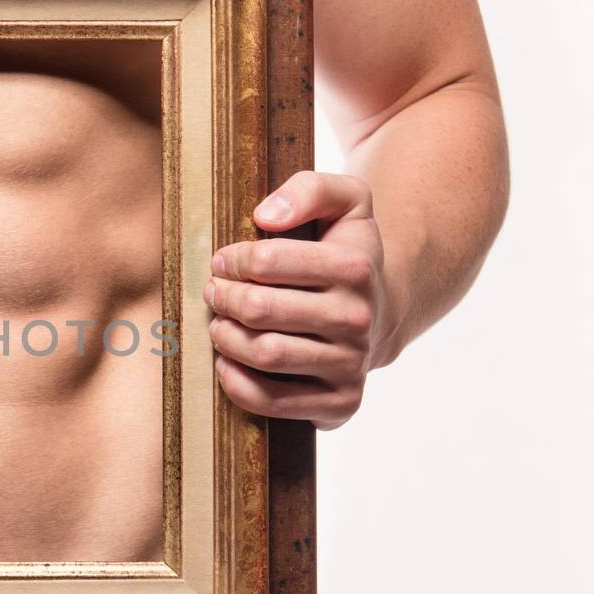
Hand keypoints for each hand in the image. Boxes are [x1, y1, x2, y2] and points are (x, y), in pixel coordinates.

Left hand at [203, 171, 388, 429]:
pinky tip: (226, 362)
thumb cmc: (345, 252)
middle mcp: (359, 319)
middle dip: (224, 299)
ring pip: (266, 355)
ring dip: (227, 339)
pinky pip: (274, 402)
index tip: (222, 261)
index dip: (233, 261)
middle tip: (213, 293)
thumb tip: (267, 215)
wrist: (380, 310)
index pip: (268, 262)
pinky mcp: (341, 403)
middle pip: (261, 311)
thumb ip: (311, 190)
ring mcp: (352, 365)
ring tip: (218, 325)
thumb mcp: (345, 203)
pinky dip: (237, 384)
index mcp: (355, 267)